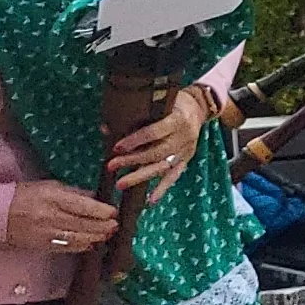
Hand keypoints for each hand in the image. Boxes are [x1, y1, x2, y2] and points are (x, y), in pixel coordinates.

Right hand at [4, 181, 117, 257]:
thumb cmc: (26, 195)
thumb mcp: (50, 186)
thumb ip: (74, 193)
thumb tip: (96, 199)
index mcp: (53, 198)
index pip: (83, 206)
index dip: (101, 211)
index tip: (114, 212)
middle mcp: (50, 216)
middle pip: (83, 224)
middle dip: (103, 226)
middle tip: (115, 226)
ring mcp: (46, 233)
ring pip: (77, 238)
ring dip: (95, 237)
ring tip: (106, 235)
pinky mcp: (42, 244)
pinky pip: (66, 247)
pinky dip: (81, 246)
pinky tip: (90, 244)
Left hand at [107, 88, 212, 204]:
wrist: (198, 109)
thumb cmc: (172, 104)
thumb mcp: (157, 103)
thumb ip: (135, 117)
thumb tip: (106, 129)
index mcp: (177, 119)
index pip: (154, 132)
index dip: (135, 141)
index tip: (116, 147)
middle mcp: (184, 136)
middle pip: (156, 152)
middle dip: (132, 161)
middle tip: (111, 166)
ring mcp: (186, 150)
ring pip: (163, 166)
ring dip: (140, 176)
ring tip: (121, 184)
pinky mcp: (186, 159)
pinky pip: (174, 176)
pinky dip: (162, 189)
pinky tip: (150, 200)